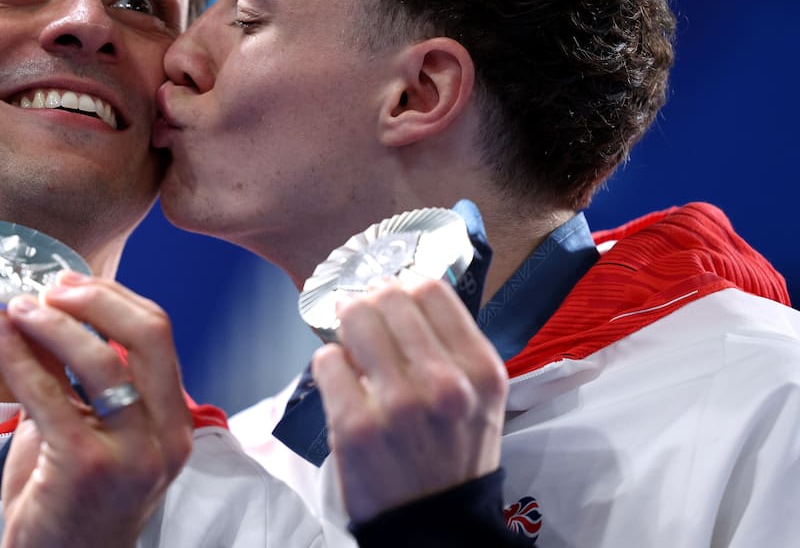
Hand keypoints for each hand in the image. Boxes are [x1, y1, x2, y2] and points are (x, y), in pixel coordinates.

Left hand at [0, 272, 192, 547]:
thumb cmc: (72, 503)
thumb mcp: (89, 430)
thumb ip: (75, 375)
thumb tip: (45, 310)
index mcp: (174, 422)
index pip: (158, 334)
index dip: (113, 297)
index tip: (71, 284)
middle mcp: (165, 436)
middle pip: (147, 334)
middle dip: (94, 298)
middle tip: (50, 287)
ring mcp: (131, 453)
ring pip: (101, 358)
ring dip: (52, 321)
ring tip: (17, 308)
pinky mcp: (85, 465)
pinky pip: (48, 392)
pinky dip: (19, 354)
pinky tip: (0, 336)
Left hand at [311, 273, 507, 523]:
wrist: (435, 524)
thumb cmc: (453, 452)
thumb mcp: (477, 397)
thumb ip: (450, 344)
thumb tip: (402, 288)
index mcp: (480, 370)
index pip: (431, 289)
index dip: (404, 285)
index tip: (392, 296)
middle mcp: (444, 384)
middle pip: (388, 298)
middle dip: (370, 302)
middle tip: (363, 315)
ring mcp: (398, 405)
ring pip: (354, 320)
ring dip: (347, 326)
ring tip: (351, 344)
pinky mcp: (355, 426)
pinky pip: (327, 360)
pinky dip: (330, 364)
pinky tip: (342, 381)